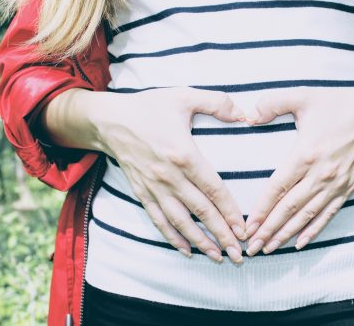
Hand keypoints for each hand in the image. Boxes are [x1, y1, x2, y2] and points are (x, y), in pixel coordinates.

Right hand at [87, 87, 247, 262]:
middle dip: (221, 235)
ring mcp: (154, 188)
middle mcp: (169, 177)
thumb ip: (217, 102)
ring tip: (218, 257)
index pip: (213, 189)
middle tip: (238, 254)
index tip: (244, 229)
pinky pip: (159, 220)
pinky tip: (186, 251)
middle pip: (200, 212)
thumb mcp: (184, 96)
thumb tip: (244, 113)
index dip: (229, 211)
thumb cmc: (150, 107)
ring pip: (180, 222)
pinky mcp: (142, 193)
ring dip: (200, 242)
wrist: (109, 120)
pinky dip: (172, 238)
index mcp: (183, 154)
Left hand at [243, 82, 353, 255]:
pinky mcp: (348, 188)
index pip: (278, 188)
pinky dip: (313, 230)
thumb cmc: (338, 104)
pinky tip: (300, 243)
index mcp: (306, 154)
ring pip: (307, 216)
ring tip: (269, 248)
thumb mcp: (303, 96)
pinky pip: (328, 214)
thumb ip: (273, 103)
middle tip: (252, 246)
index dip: (262, 209)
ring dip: (287, 234)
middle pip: (289, 208)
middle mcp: (320, 174)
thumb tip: (249, 115)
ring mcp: (336, 184)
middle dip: (269, 229)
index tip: (248, 226)